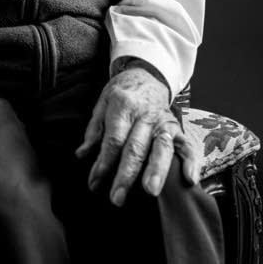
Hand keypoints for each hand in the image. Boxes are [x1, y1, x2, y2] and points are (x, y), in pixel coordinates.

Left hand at [75, 66, 200, 206]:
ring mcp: (163, 121)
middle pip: (135, 147)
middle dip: (126, 174)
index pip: (113, 138)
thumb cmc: (121, 93)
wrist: (146, 76)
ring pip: (161, 147)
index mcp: (123, 105)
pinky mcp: (177, 128)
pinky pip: (187, 145)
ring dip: (156, 170)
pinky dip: (191, 162)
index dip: (104, 162)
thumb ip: (94, 130)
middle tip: (117, 197)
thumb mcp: (102, 103)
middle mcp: (145, 114)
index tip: (94, 182)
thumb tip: (82, 155)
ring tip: (150, 191)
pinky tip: (189, 179)